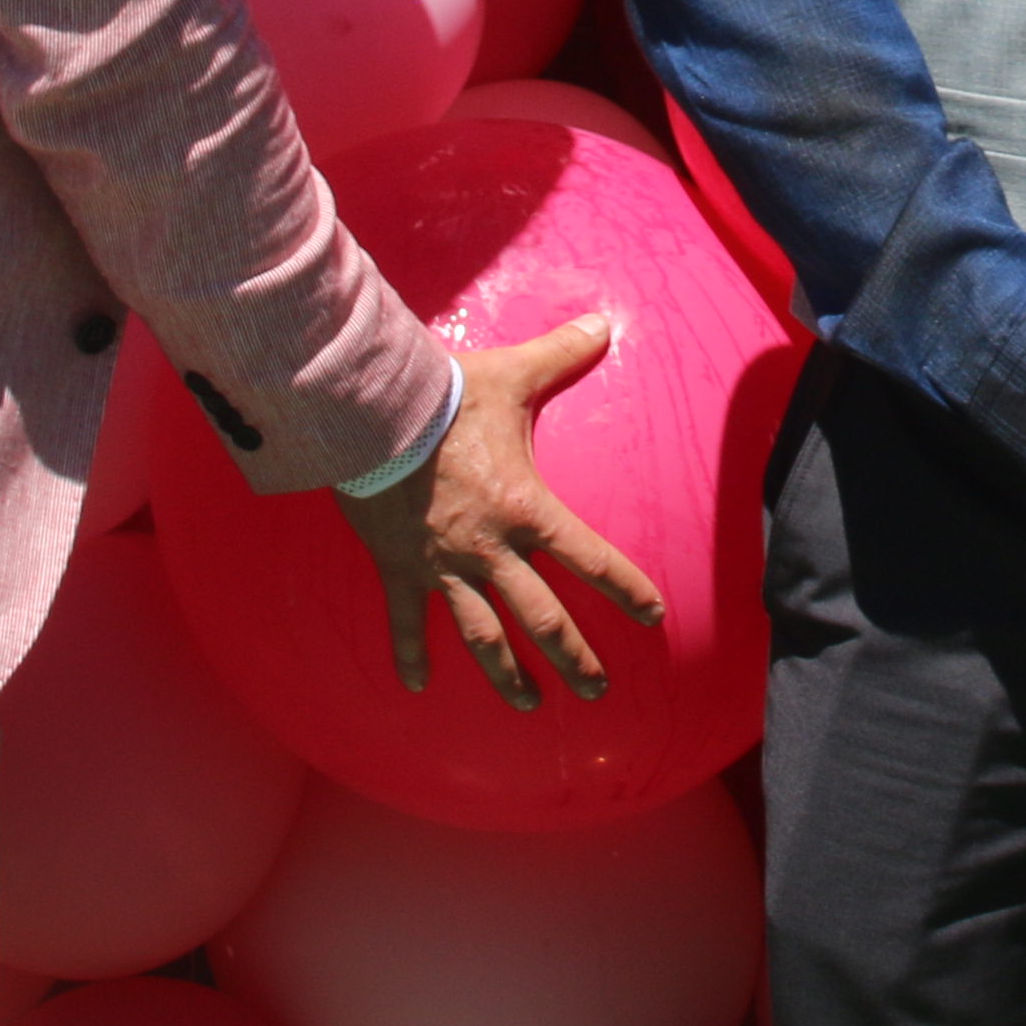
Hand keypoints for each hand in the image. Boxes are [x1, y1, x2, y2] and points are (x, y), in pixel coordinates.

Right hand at [343, 314, 669, 708]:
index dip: (626, 589)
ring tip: (527, 704)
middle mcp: (492, 548)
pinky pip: (407, 620)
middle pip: (542, 617)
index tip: (653, 617)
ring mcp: (445, 565)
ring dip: (506, 673)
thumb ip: (563, 353)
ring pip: (482, 634)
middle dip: (573, 658)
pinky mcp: (401, 567)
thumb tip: (606, 321)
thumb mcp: (513, 375)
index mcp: (528, 508)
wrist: (372, 416)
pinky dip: (411, 653)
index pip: (592, 557)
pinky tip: (416, 686)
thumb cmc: (447, 396)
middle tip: (595, 692)